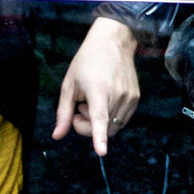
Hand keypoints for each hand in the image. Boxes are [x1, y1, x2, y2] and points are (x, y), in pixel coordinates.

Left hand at [53, 16, 139, 155]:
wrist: (113, 41)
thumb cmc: (86, 61)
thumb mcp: (69, 84)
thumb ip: (63, 112)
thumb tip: (57, 136)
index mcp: (98, 90)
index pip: (99, 118)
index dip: (99, 137)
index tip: (101, 152)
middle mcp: (117, 95)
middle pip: (103, 129)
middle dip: (88, 127)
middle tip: (79, 110)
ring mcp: (129, 97)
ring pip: (114, 127)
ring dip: (99, 121)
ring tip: (92, 100)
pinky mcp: (136, 98)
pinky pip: (122, 119)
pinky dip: (110, 117)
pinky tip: (104, 100)